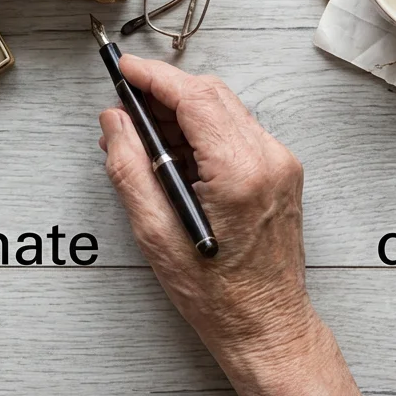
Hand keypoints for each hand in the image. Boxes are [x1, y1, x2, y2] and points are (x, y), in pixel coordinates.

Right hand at [98, 55, 363, 395]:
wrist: (266, 326)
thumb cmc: (218, 295)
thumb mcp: (155, 233)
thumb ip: (130, 168)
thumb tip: (115, 122)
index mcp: (240, 171)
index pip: (194, 97)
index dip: (153, 76)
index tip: (123, 68)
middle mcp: (268, 159)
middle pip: (210, 95)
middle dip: (164, 91)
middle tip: (124, 104)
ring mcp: (280, 164)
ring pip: (223, 109)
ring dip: (181, 111)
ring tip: (142, 136)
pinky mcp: (280, 172)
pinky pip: (235, 131)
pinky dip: (201, 131)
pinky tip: (173, 154)